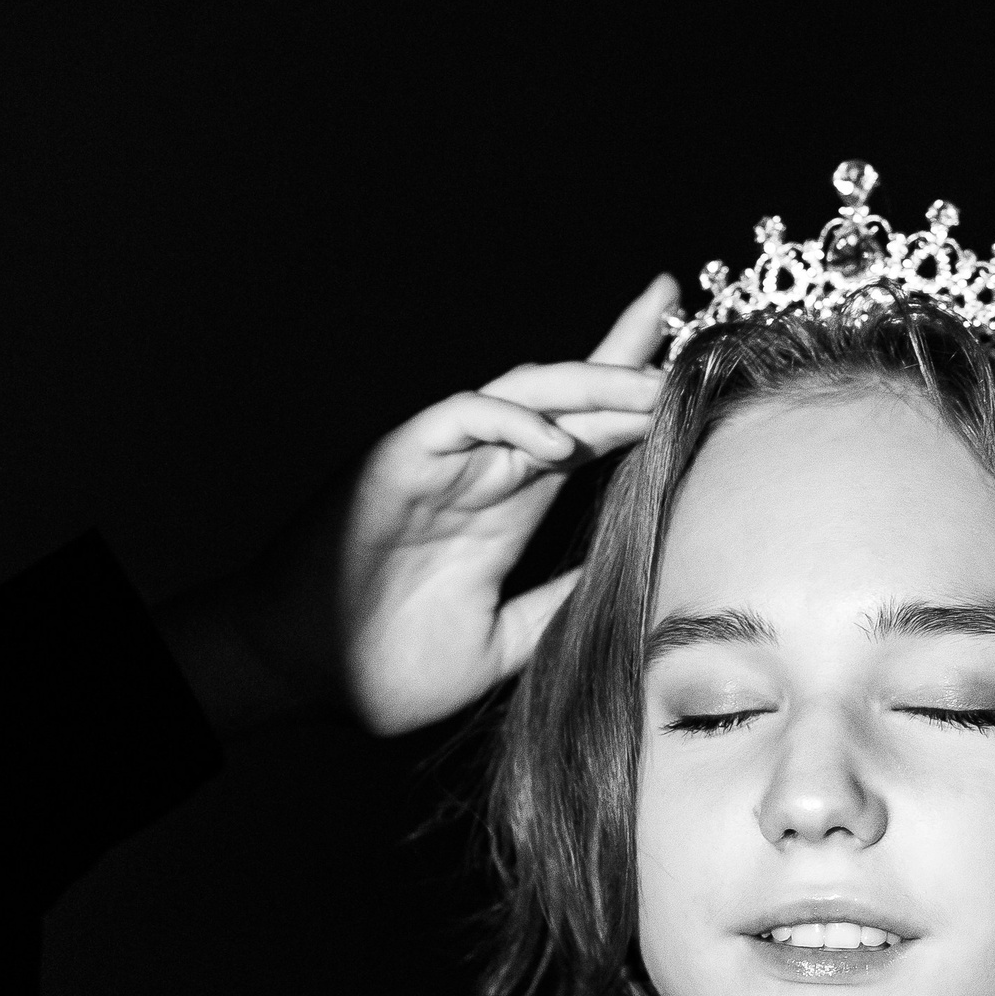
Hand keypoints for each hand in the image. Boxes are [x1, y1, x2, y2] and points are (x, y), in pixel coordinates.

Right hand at [160, 274, 675, 736]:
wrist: (304, 675)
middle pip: (563, 394)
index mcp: (508, 507)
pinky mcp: (397, 458)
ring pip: (522, 392)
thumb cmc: (387, 662)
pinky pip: (461, 416)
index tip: (690, 375)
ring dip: (586, 382)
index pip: (584, 436)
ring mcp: (440, 460)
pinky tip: (559, 444)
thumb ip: (558, 603)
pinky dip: (512, 421)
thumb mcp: (504, 641)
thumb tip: (632, 577)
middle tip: (680, 320)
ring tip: (648, 381)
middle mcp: (482, 471)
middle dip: (621, 357)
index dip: (631, 402)